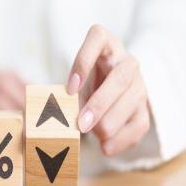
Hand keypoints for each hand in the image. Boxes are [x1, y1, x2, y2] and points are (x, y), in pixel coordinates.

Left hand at [67, 25, 149, 155]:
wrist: (112, 89)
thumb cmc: (84, 81)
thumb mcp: (72, 80)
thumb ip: (59, 93)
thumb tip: (40, 112)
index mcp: (105, 44)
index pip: (98, 37)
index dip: (83, 61)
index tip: (70, 88)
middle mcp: (126, 61)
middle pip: (121, 77)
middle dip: (100, 103)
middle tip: (81, 124)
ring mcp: (139, 83)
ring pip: (134, 99)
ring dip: (111, 122)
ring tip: (94, 136)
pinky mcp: (145, 107)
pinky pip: (140, 123)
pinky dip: (123, 138)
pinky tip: (106, 147)